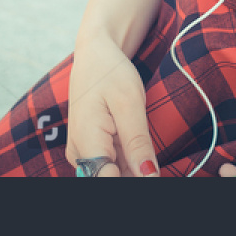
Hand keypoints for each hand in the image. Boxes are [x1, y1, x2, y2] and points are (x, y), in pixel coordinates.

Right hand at [65, 32, 160, 176]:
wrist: (95, 54)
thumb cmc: (111, 72)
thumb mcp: (130, 103)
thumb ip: (138, 143)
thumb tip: (150, 177)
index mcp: (86, 142)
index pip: (108, 181)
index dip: (137, 180)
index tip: (155, 173)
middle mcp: (80, 153)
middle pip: (113, 179)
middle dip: (137, 174)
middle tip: (151, 151)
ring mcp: (84, 153)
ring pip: (115, 174)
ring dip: (135, 169)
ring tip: (144, 143)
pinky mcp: (91, 150)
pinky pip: (113, 166)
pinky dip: (131, 163)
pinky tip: (142, 152)